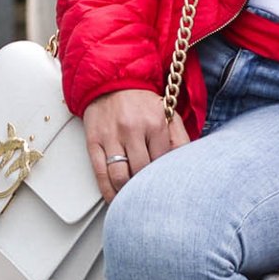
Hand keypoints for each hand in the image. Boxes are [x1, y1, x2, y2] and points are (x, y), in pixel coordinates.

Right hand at [82, 88, 188, 203]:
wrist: (111, 82)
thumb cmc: (141, 102)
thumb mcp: (168, 114)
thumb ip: (180, 139)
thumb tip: (184, 165)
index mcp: (155, 123)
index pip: (163, 162)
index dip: (163, 176)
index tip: (164, 184)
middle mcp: (132, 129)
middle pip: (142, 171)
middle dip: (146, 185)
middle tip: (149, 193)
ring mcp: (111, 137)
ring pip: (120, 177)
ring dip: (127, 192)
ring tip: (132, 197)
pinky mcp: (94, 142)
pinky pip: (100, 174)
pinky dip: (107, 191)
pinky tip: (114, 198)